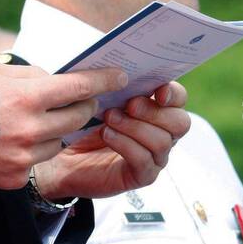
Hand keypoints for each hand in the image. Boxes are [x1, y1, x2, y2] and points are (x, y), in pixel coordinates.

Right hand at [0, 63, 129, 189]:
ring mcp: (25, 155)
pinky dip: (33, 150)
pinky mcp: (17, 175)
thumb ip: (30, 77)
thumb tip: (58, 82)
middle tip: (79, 99)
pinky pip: (40, 160)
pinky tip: (11, 142)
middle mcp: (30, 128)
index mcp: (25, 97)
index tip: (120, 77)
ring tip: (28, 122)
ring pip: (60, 140)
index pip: (79, 86)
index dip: (104, 80)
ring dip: (55, 130)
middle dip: (83, 105)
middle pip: (78, 115)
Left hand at [32, 82, 189, 199]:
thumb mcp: (96, 97)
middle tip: (129, 105)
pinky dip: (126, 145)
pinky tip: (106, 134)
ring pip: (162, 141)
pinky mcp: (141, 175)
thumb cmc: (82, 122)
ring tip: (109, 118)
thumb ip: (112, 84)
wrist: (62, 156)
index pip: (178, 99)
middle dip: (154, 111)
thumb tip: (118, 68)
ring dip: (135, 127)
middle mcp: (161, 133)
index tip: (158, 90)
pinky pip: (144, 161)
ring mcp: (154, 156)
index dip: (173, 93)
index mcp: (155, 109)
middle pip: (180, 122)